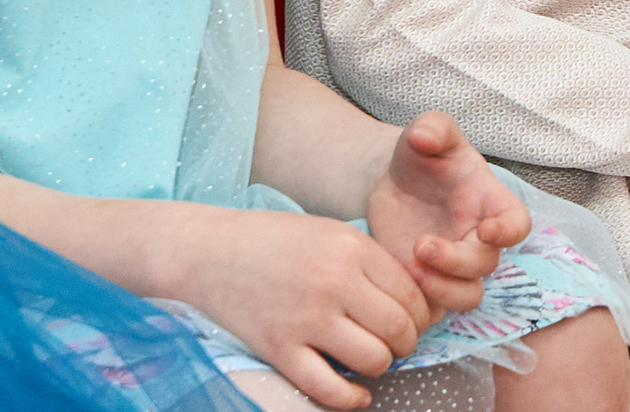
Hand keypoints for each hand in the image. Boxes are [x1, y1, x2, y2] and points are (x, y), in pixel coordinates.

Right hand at [174, 206, 426, 408]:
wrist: (208, 253)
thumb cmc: (273, 240)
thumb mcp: (330, 234)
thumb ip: (371, 263)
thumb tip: (415, 302)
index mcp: (351, 248)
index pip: (410, 293)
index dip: (421, 315)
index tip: (415, 322)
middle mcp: (334, 282)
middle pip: (398, 328)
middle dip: (406, 343)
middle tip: (397, 344)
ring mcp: (305, 318)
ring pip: (373, 359)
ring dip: (381, 366)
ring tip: (372, 360)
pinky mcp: (279, 349)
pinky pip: (329, 388)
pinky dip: (351, 399)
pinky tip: (358, 395)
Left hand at [364, 111, 529, 316]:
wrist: (392, 187)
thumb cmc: (422, 159)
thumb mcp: (427, 133)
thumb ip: (432, 127)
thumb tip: (424, 136)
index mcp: (490, 204)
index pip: (517, 224)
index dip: (509, 232)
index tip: (487, 230)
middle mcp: (479, 241)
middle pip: (486, 265)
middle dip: (456, 261)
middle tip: (421, 246)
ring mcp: (455, 269)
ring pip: (467, 296)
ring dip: (443, 289)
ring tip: (409, 269)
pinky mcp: (430, 287)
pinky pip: (435, 309)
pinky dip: (420, 303)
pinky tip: (395, 280)